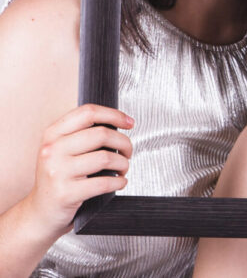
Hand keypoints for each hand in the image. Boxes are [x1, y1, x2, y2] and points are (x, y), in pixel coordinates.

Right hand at [23, 104, 132, 235]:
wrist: (40, 213)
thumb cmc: (57, 179)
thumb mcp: (61, 150)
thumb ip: (82, 134)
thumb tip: (118, 122)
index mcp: (52, 134)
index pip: (88, 112)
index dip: (114, 114)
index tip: (128, 122)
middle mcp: (52, 150)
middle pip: (102, 134)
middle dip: (124, 143)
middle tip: (128, 151)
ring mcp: (57, 172)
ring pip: (106, 158)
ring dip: (123, 164)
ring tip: (122, 168)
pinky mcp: (66, 193)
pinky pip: (104, 183)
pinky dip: (119, 182)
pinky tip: (119, 182)